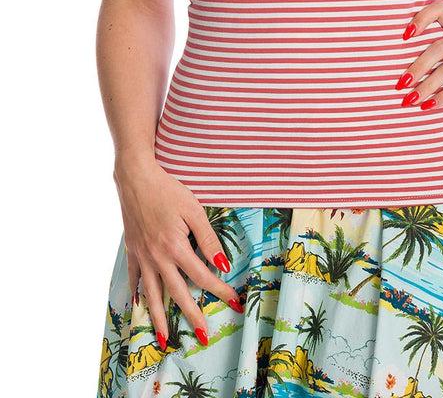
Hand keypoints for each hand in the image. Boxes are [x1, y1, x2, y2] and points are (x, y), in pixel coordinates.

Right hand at [113, 151, 243, 349]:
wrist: (135, 178)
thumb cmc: (168, 191)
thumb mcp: (194, 210)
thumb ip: (207, 239)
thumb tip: (223, 264)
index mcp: (176, 247)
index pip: (203, 276)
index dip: (220, 290)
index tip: (234, 302)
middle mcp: (157, 257)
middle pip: (178, 293)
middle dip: (193, 316)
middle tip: (204, 336)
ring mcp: (142, 256)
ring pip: (152, 295)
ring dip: (159, 319)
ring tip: (165, 340)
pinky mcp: (132, 251)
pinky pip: (134, 279)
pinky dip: (137, 295)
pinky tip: (140, 307)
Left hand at [396, 0, 442, 111]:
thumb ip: (431, 53)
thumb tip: (391, 66)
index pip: (440, 8)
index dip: (422, 17)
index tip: (404, 36)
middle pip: (439, 47)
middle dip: (417, 67)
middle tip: (401, 84)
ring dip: (427, 86)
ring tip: (411, 99)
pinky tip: (430, 106)